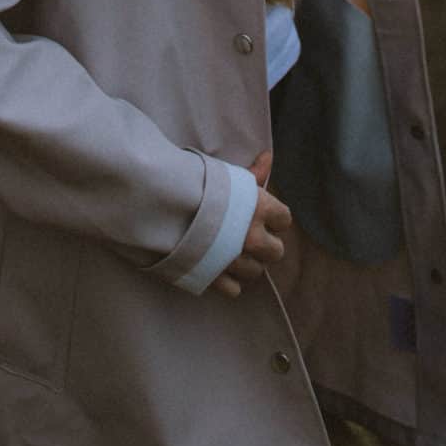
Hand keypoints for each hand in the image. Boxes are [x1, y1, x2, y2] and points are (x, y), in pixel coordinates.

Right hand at [208, 149, 291, 298]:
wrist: (160, 204)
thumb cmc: (195, 183)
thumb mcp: (226, 174)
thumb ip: (253, 172)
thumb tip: (268, 156)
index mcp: (259, 208)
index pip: (284, 220)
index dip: (273, 218)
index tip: (261, 215)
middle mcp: (252, 237)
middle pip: (276, 251)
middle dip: (265, 245)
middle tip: (248, 237)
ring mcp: (234, 261)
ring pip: (255, 272)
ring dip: (246, 264)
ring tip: (231, 252)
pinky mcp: (215, 278)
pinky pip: (234, 289)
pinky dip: (228, 281)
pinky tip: (218, 268)